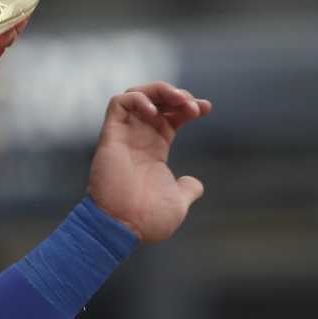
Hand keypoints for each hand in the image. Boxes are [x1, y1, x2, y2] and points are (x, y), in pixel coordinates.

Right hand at [86, 82, 211, 243]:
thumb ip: (187, 190)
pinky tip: (155, 113)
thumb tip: (196, 184)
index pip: (170, 116)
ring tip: (179, 101)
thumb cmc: (147, 220)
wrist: (123, 228)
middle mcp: (139, 139)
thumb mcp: (178, 203)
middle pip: (157, 100)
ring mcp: (125, 136)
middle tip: (195, 107)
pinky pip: (118, 103)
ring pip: (137, 94)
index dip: (188, 106)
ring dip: (160, 90)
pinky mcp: (111, 136)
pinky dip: (138, 99)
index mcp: (154, 150)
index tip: (206, 108)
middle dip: (178, 95)